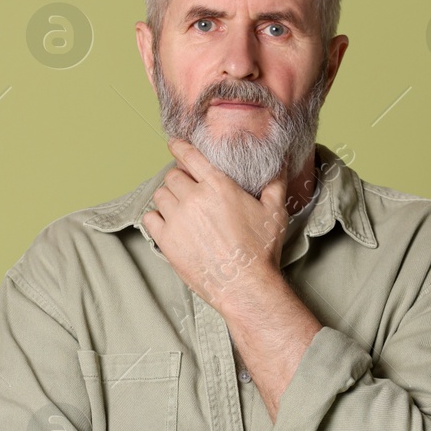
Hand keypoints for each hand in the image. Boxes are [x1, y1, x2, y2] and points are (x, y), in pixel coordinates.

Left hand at [141, 138, 289, 311]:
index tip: (173, 144)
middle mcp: (194, 198)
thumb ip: (275, 182)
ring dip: (168, 198)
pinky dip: (157, 218)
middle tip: (187, 189)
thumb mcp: (275, 211)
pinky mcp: (167, 241)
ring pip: (160, 195)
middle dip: (179, 179)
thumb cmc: (261, 250)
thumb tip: (280, 162)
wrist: (245, 286)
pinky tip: (169, 224)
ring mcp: (177, 219)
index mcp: (218, 185)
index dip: (178, 146)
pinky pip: (150, 218)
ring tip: (179, 208)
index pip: (189, 156)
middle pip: (172, 176)